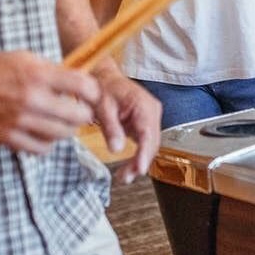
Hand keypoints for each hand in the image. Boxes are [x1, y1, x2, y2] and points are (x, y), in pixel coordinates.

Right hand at [0, 51, 98, 154]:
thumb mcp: (24, 58)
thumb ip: (52, 70)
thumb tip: (79, 80)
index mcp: (37, 74)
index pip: (83, 86)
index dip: (94, 92)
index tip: (92, 95)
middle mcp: (32, 99)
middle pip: (78, 115)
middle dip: (84, 113)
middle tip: (80, 111)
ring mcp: (20, 121)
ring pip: (63, 134)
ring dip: (67, 129)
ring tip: (62, 121)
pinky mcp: (9, 138)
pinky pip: (42, 149)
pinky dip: (48, 143)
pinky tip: (44, 133)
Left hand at [90, 65, 161, 183]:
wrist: (105, 77)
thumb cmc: (104, 87)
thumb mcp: (102, 107)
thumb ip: (110, 128)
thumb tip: (115, 149)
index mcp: (143, 105)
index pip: (148, 134)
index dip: (144, 153)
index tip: (140, 169)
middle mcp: (152, 111)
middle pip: (152, 142)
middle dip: (140, 162)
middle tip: (126, 178)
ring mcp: (151, 117)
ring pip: (150, 145)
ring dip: (140, 161)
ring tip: (125, 176)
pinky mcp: (146, 122)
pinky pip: (146, 141)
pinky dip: (139, 155)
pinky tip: (130, 166)